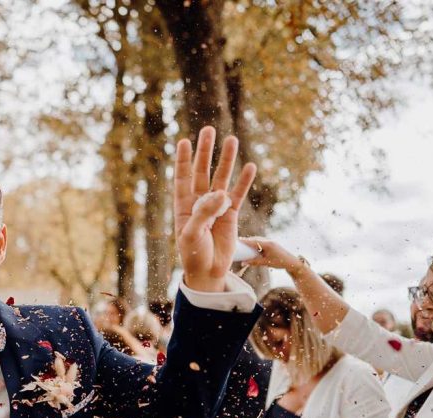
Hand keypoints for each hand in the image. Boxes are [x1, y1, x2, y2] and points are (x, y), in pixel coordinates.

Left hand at [173, 126, 256, 292]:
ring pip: (221, 178)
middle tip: (208, 130)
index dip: (182, 160)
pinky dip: (244, 181)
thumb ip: (203, 214)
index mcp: (183, 206)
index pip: (182, 178)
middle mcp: (199, 202)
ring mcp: (216, 207)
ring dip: (226, 160)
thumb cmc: (194, 254)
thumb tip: (220, 193)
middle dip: (205, 152)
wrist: (208, 272)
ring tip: (231, 140)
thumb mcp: (192, 235)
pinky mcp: (231, 214)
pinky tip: (250, 166)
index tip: (183, 141)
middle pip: (202, 172)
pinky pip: (238, 194)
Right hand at [238, 238, 304, 273]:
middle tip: (237, 243)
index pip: (253, 241)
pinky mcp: (271, 244)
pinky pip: (261, 241)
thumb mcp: (266, 263)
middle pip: (254, 239)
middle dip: (246, 241)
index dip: (244, 241)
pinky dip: (255, 243)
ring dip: (250, 241)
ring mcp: (270, 241)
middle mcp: (269, 241)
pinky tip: (251, 246)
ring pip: (257, 240)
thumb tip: (243, 263)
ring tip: (242, 244)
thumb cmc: (280, 262)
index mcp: (268, 244)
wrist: (292, 262)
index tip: (236, 241)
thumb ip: (254, 262)